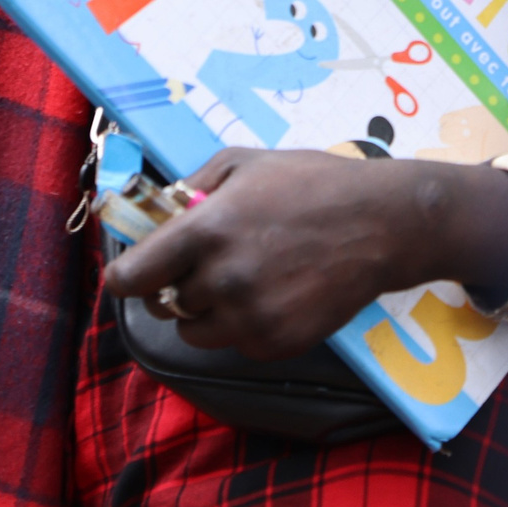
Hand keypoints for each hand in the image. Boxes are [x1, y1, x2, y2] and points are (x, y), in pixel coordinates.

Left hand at [102, 149, 507, 361]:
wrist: (382, 224)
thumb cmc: (310, 183)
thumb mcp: (242, 162)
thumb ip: (189, 186)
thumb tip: (156, 210)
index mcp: (205, 233)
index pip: (132, 278)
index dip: (125, 276)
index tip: (130, 274)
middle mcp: (223, 282)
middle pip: (164, 305)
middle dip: (174, 285)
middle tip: (203, 263)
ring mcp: (253, 318)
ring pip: (195, 331)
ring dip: (203, 310)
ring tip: (237, 278)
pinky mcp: (279, 344)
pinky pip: (236, 344)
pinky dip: (241, 325)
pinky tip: (270, 293)